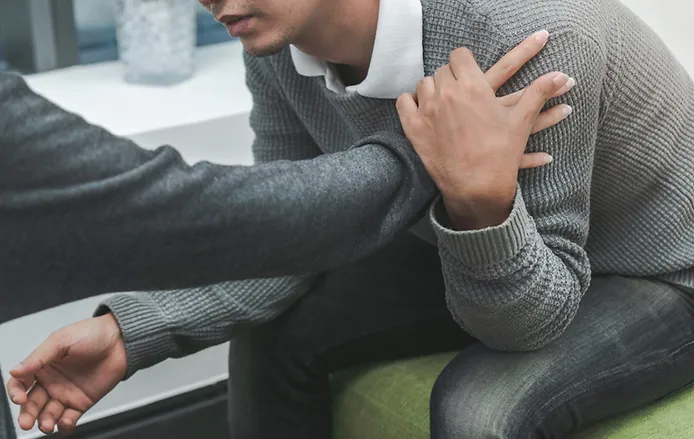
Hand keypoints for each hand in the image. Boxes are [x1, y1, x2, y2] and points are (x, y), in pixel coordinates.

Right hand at [6, 314, 126, 433]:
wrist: (122, 340)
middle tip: (27, 422)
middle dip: (27, 414)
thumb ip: (39, 357)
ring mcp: (66, 393)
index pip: (20, 383)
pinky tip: (64, 422)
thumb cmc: (93, 334)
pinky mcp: (82, 402)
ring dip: (44, 422)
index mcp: (43, 366)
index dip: (16, 392)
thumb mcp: (62, 340)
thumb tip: (16, 370)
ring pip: (48, 414)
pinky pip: (69, 418)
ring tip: (47, 424)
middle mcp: (51, 382)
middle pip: (31, 403)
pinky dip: (64, 424)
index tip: (20, 398)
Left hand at [396, 32, 573, 229]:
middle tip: (459, 87)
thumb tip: (563, 74)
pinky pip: (404, 102)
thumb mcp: (521, 121)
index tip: (469, 70)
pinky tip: (419, 107)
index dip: (465, 62)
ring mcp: (427, 110)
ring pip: (424, 84)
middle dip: (452, 76)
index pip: (461, 56)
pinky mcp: (413, 128)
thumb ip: (539, 92)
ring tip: (442, 99)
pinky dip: (410, 102)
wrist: (476, 187)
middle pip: (443, 70)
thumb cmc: (501, 155)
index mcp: (474, 87)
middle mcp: (448, 94)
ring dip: (433, 88)